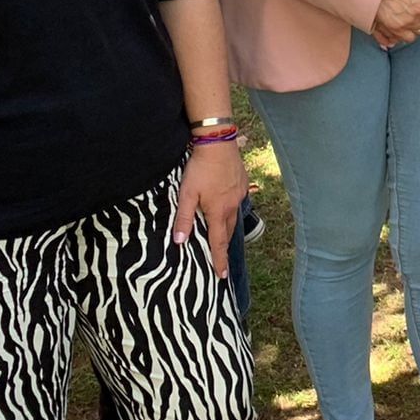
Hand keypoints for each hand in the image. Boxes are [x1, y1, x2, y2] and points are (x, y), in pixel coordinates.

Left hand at [173, 139, 246, 277]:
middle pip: (227, 232)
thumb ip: (183, 218)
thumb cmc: (200, 168)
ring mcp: (239, 193)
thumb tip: (179, 242)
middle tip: (220, 258)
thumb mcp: (186, 193)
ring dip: (226, 228)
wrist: (218, 142)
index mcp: (218, 211)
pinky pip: (236, 202)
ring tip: (221, 234)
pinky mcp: (241, 182)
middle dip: (223, 246)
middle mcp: (231, 205)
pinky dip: (230, 210)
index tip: (222, 276)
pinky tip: (224, 204)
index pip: (218, 242)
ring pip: (233, 217)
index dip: (219, 260)